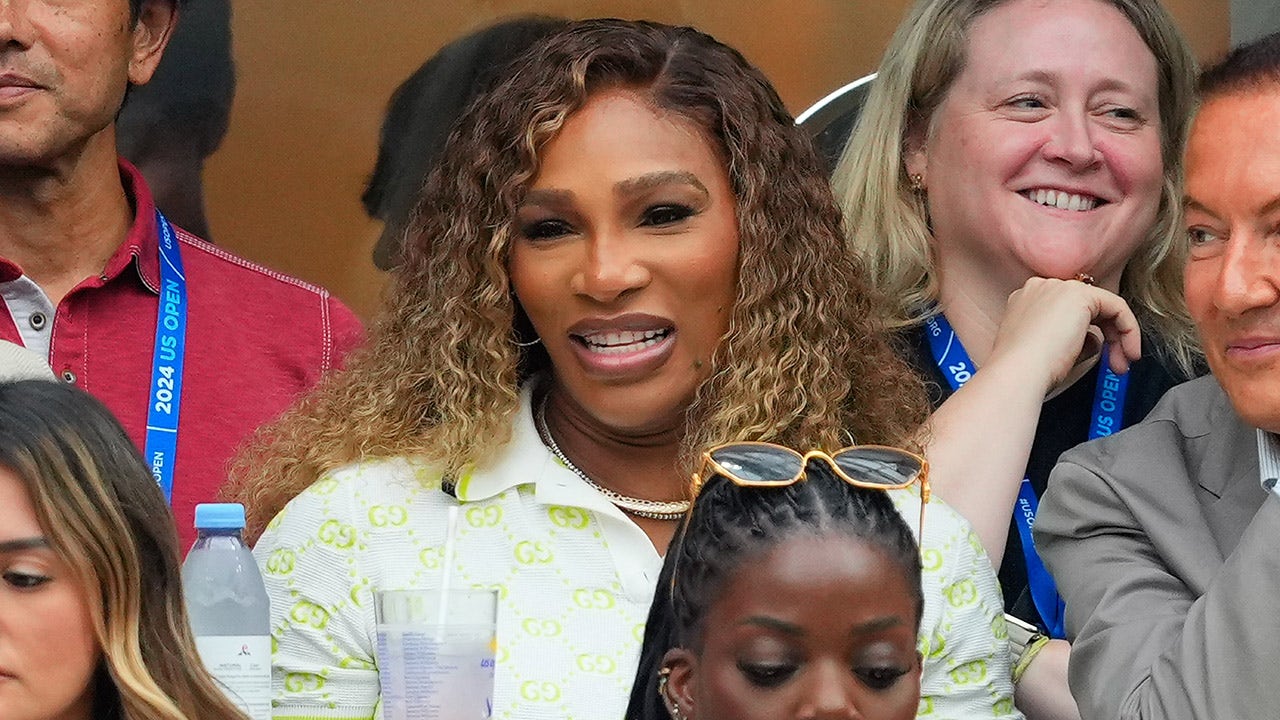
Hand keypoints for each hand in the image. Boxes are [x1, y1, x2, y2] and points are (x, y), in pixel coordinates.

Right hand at [986, 277, 1141, 392]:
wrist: (1017, 371)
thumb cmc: (1025, 369)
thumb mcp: (1050, 351)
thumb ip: (1073, 340)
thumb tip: (1095, 340)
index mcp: (1026, 301)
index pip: (1067, 310)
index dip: (1087, 334)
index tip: (1097, 359)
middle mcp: (1041, 288)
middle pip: (1087, 307)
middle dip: (1108, 337)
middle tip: (1116, 364)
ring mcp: (1059, 288)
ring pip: (1103, 306)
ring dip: (1119, 336)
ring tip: (1121, 365)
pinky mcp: (1079, 294)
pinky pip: (1116, 306)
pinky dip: (1128, 329)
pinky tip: (1128, 351)